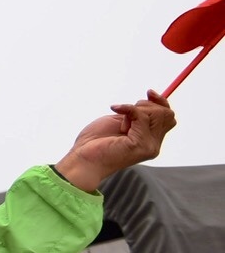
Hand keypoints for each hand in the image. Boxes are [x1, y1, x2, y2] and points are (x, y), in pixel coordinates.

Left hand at [53, 93, 176, 191]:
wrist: (82, 160)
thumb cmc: (95, 142)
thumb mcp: (119, 122)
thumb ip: (136, 115)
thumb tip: (150, 98)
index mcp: (149, 140)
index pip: (168, 118)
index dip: (161, 103)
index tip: (149, 92)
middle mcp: (153, 145)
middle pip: (166, 114)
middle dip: (146, 105)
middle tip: (126, 111)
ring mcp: (149, 146)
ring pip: (156, 114)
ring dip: (134, 109)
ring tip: (119, 122)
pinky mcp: (140, 144)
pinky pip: (140, 116)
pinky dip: (127, 108)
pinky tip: (114, 109)